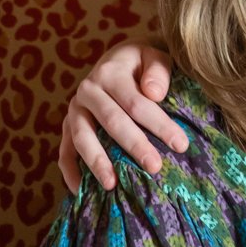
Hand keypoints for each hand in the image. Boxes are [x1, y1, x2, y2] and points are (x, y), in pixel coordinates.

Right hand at [59, 42, 183, 193]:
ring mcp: (75, 110)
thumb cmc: (142, 63)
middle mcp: (88, 90)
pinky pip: (64, 151)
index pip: (136, 102)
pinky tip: (80, 191)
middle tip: (155, 167)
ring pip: (83, 138)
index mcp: (110, 72)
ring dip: (97, 162)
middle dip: (135, 146)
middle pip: (112, 122)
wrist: (117, 59)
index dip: (159, 124)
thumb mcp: (154, 55)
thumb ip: (158, 71)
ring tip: (112, 185)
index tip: (181, 144)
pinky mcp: (67, 126)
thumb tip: (154, 94)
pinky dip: (69, 171)